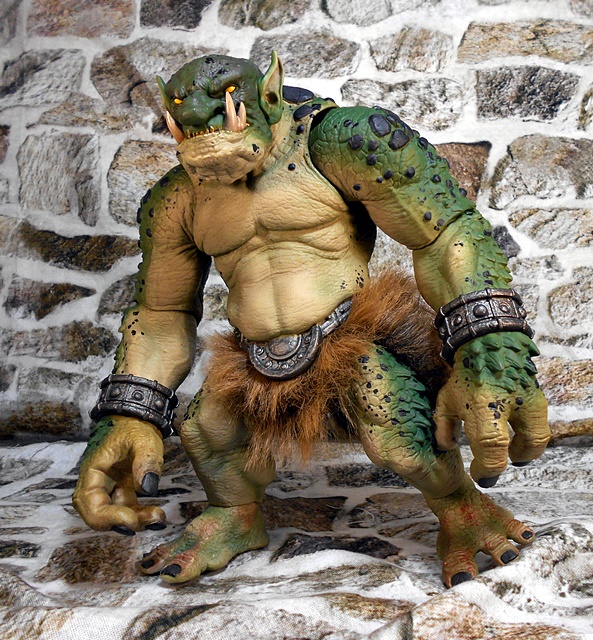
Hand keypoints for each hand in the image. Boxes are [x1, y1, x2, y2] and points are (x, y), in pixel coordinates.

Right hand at [72, 416, 166, 534]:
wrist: (138, 416)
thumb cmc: (135, 426)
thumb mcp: (144, 440)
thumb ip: (146, 461)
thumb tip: (148, 489)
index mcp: (93, 470)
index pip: (89, 502)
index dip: (107, 517)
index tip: (131, 520)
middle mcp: (96, 482)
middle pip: (98, 513)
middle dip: (120, 523)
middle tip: (148, 522)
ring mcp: (110, 486)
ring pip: (115, 513)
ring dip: (135, 521)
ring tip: (159, 518)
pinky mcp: (123, 488)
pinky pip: (127, 507)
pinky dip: (140, 514)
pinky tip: (157, 516)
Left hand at [433, 332, 549, 486]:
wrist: (487, 341)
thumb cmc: (464, 373)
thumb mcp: (446, 399)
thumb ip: (444, 427)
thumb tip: (448, 447)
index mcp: (485, 408)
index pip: (493, 451)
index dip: (488, 469)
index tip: (481, 474)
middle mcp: (512, 405)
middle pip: (528, 446)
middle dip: (515, 459)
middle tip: (504, 463)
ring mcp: (529, 399)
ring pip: (539, 435)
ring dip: (526, 448)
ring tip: (513, 451)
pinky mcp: (538, 396)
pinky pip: (539, 423)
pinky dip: (528, 434)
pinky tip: (515, 433)